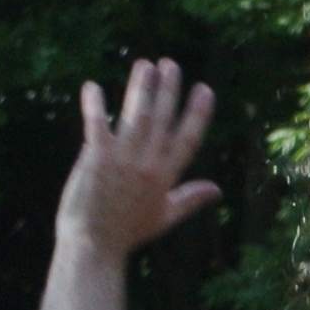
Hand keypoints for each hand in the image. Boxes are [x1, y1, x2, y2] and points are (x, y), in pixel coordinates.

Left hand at [57, 60, 220, 260]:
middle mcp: (148, 164)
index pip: (187, 138)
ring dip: (141, 88)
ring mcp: (122, 160)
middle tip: (170, 64)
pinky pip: (97, 124)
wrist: (95, 245)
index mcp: (166, 177)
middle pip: (163, 119)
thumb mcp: (165, 217)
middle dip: (169, 90)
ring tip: (145, 65)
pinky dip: (94, 105)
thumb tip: (217, 190)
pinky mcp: (96, 158)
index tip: (204, 89)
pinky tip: (92, 87)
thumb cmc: (128, 233)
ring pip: (136, 116)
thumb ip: (191, 198)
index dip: (198, 112)